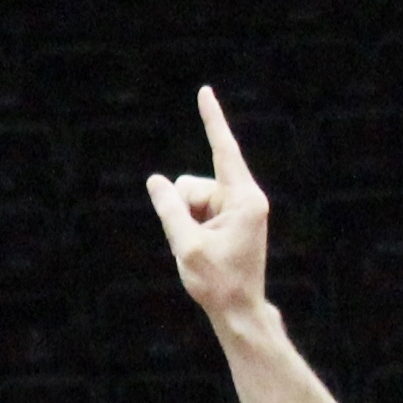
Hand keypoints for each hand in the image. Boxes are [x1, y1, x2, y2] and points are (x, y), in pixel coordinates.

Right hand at [143, 86, 273, 323]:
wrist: (239, 311)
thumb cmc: (217, 282)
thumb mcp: (185, 245)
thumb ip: (169, 208)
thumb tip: (156, 180)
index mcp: (245, 200)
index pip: (224, 150)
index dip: (211, 120)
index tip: (204, 91)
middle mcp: (247, 198)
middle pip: (196, 183)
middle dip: (183, 207)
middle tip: (192, 244)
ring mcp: (240, 209)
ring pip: (194, 197)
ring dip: (187, 221)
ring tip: (200, 250)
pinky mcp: (234, 219)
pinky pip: (199, 209)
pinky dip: (192, 226)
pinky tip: (202, 249)